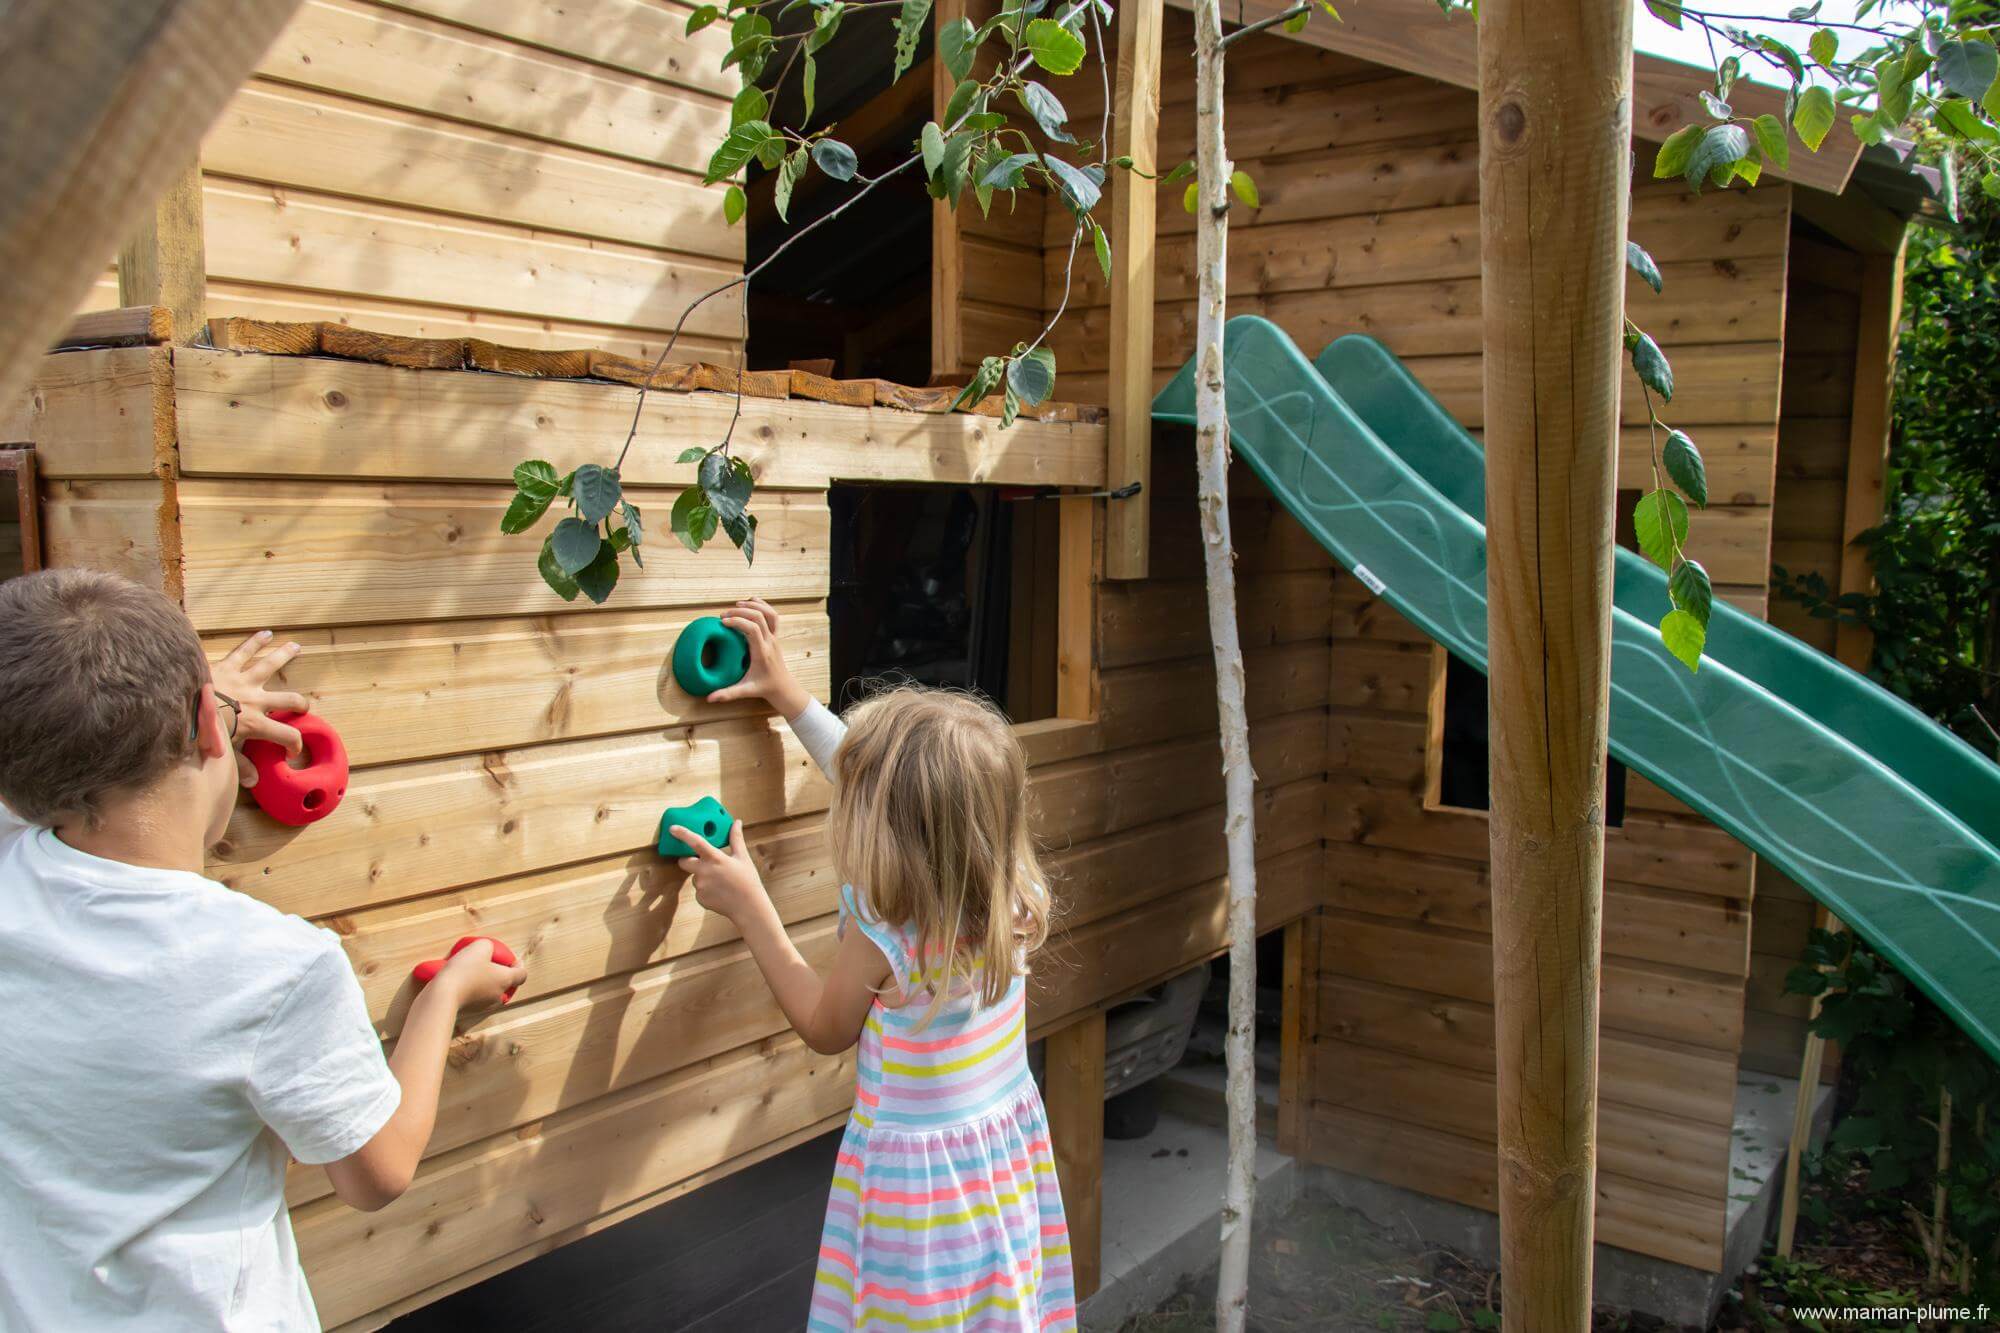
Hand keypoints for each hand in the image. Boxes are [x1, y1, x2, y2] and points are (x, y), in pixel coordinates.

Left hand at [209, 631, 311, 786]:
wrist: (181, 710)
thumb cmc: (201, 735)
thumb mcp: (222, 754)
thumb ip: (239, 766)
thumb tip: (253, 782)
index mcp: (256, 725)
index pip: (287, 735)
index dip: (295, 744)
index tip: (292, 751)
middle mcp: (256, 701)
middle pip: (289, 700)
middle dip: (300, 704)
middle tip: (303, 706)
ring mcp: (243, 681)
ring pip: (270, 666)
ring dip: (284, 656)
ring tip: (295, 647)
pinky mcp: (227, 667)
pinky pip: (244, 651)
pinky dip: (254, 641)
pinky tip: (265, 633)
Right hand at [433, 938, 527, 1012]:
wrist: (443, 996)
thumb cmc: (464, 970)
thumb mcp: (480, 947)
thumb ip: (488, 946)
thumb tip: (487, 950)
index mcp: (505, 980)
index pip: (521, 975)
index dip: (518, 965)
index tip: (512, 960)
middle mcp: (498, 995)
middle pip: (505, 984)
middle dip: (499, 973)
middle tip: (488, 964)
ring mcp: (484, 1005)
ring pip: (489, 991)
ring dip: (483, 982)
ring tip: (470, 971)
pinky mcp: (469, 1010)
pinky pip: (474, 998)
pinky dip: (470, 990)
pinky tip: (459, 981)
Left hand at [675, 819, 770, 922]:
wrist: (748, 907)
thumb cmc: (748, 881)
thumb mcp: (743, 857)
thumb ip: (736, 839)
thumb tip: (737, 823)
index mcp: (715, 858)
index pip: (695, 842)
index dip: (682, 834)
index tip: (672, 828)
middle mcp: (704, 871)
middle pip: (684, 862)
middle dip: (687, 859)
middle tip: (700, 860)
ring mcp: (700, 886)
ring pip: (694, 877)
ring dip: (702, 876)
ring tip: (721, 881)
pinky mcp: (700, 898)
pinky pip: (699, 890)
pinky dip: (706, 889)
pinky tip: (719, 891)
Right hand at [707, 599, 810, 718]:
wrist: (783, 687)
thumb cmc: (764, 688)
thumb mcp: (745, 691)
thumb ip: (727, 694)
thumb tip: (709, 699)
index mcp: (762, 652)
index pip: (752, 629)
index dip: (737, 622)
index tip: (722, 623)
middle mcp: (770, 642)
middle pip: (759, 617)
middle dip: (740, 612)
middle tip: (723, 615)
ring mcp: (775, 637)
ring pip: (770, 614)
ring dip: (754, 606)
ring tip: (736, 604)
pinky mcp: (776, 636)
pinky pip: (773, 616)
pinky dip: (763, 606)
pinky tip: (751, 602)